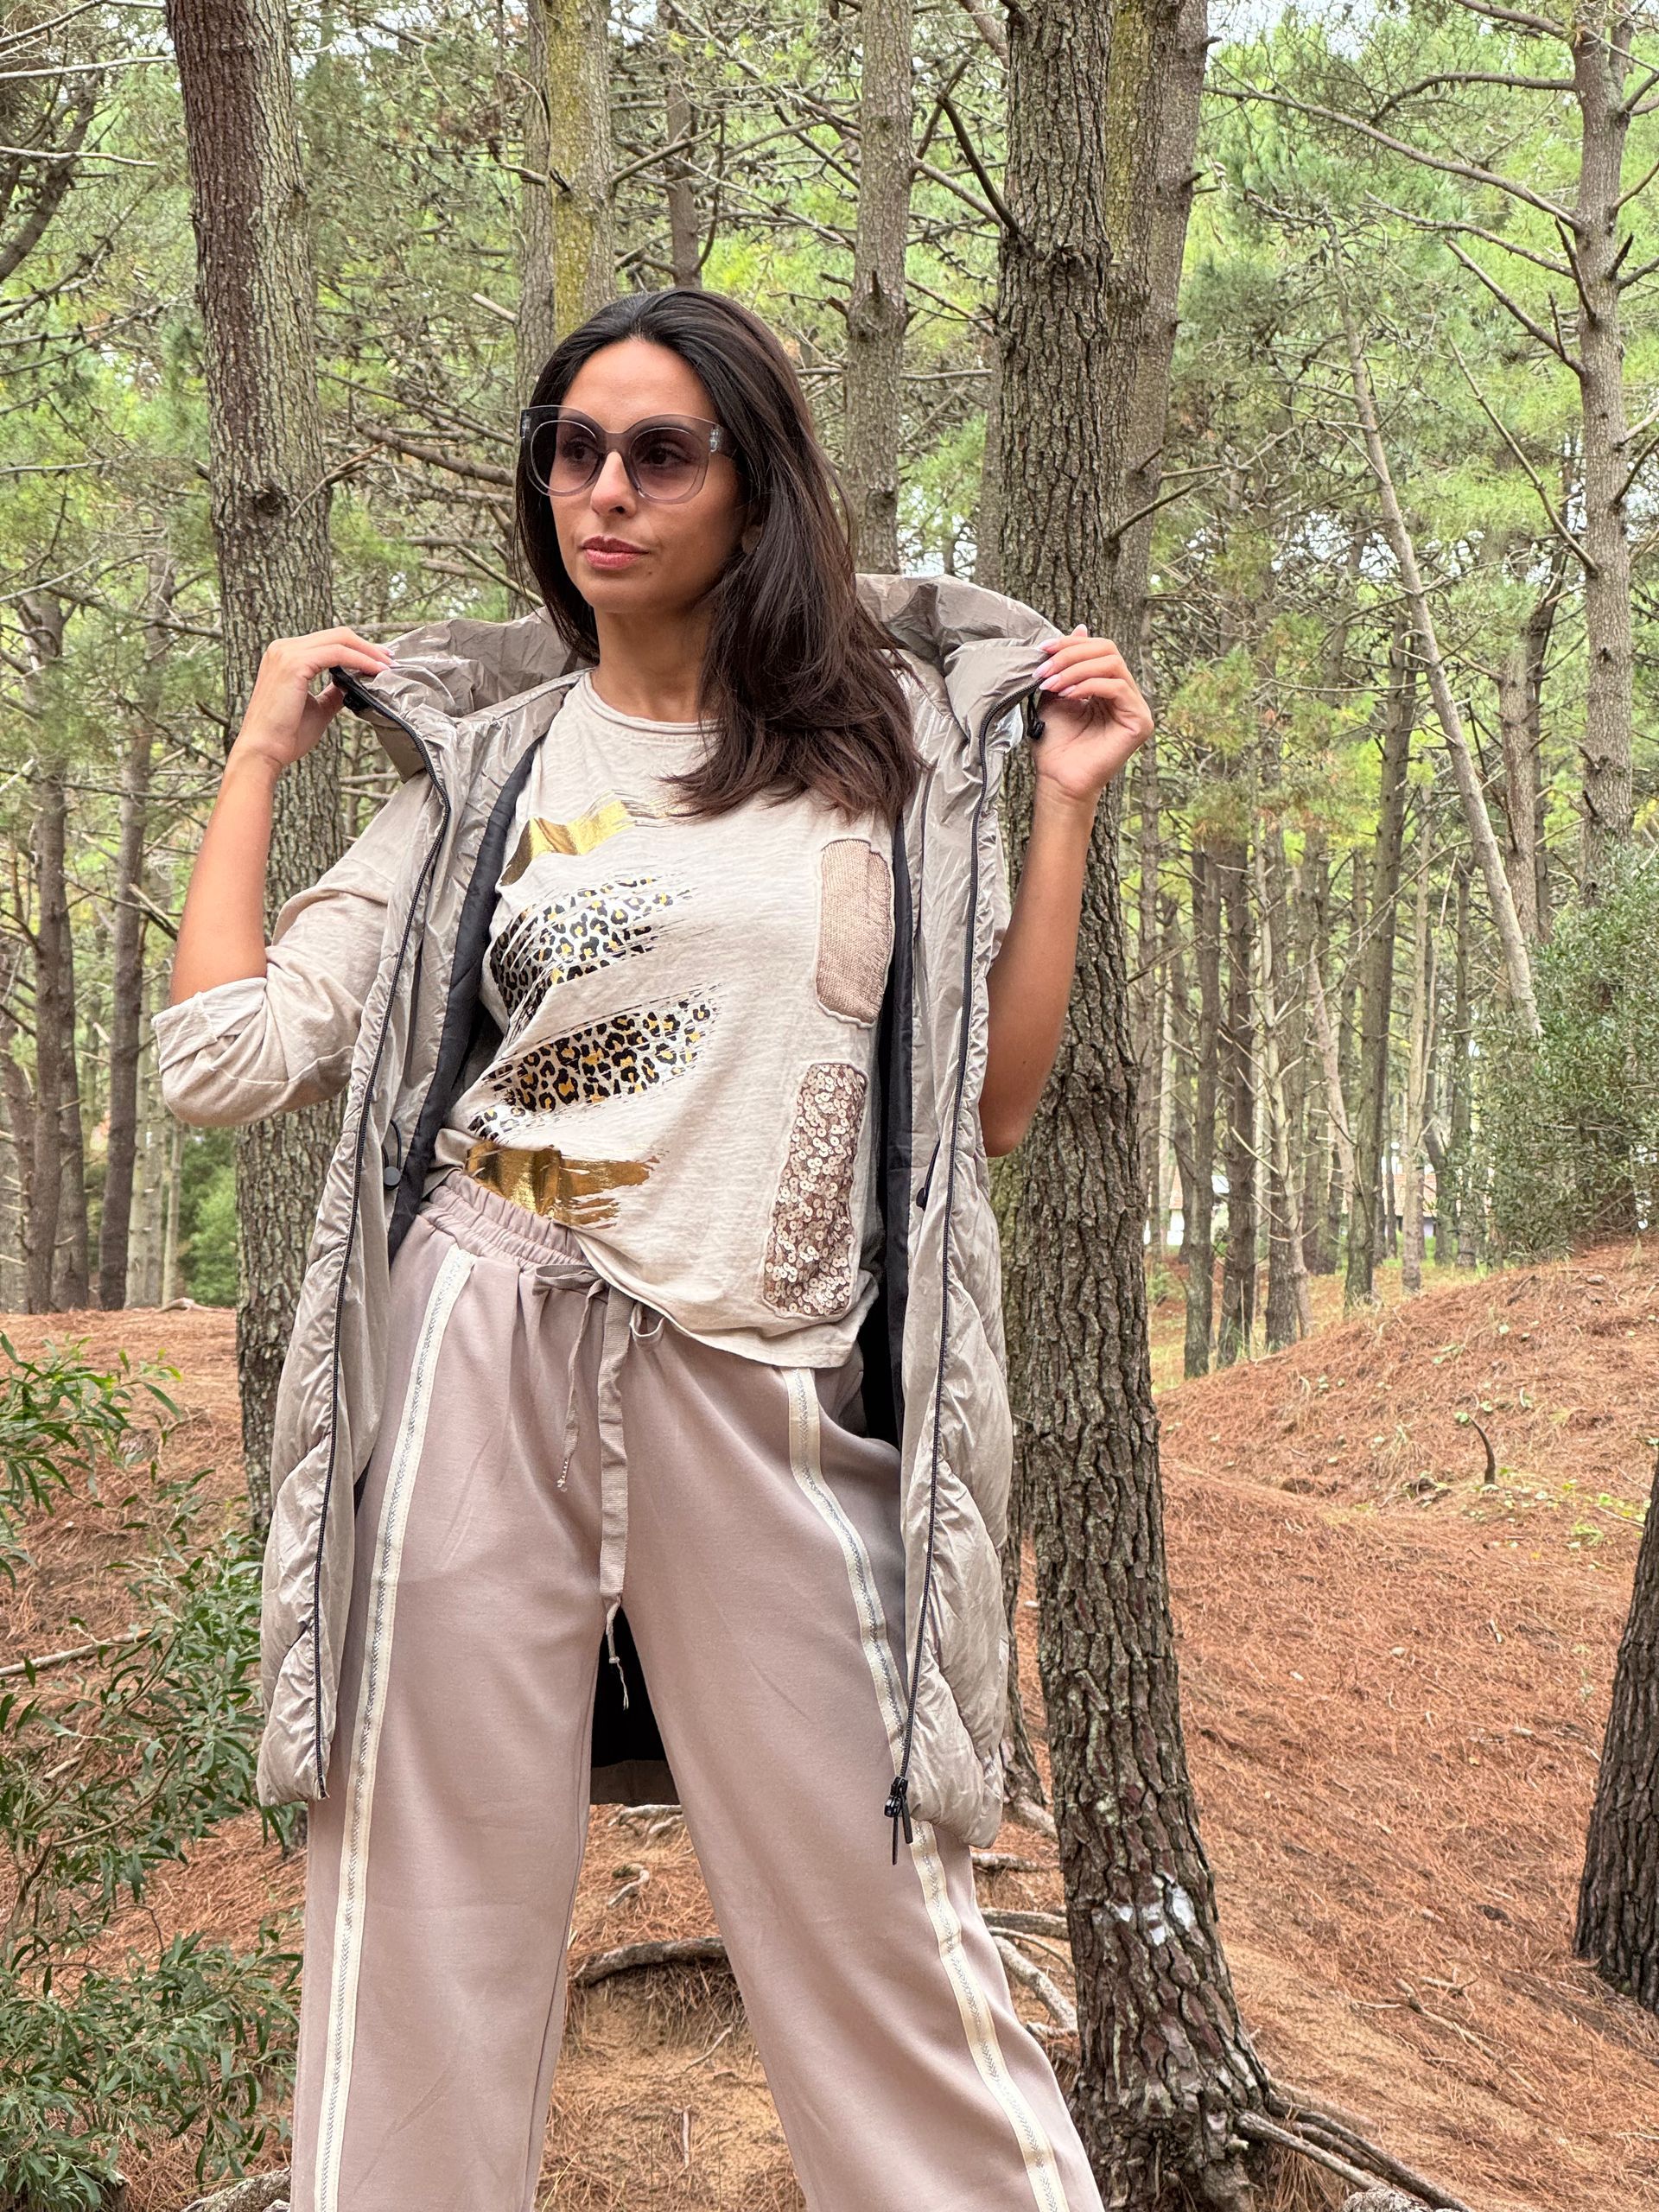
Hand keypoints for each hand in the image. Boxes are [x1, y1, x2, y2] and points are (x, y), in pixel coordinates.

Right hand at [230, 626, 393, 772]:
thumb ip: (333, 693)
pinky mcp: (294, 663)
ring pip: (339, 640)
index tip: (379, 660)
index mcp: (286, 656)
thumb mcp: (318, 708)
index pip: (329, 641)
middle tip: (390, 659)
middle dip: (367, 646)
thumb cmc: (285, 735)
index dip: (357, 648)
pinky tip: (374, 671)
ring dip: (367, 652)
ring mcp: (287, 653)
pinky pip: (337, 653)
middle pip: (336, 635)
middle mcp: (284, 648)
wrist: (264, 750)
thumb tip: (352, 686)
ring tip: (386, 666)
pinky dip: (359, 660)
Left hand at [1029, 626, 1153, 806]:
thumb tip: (1080, 627)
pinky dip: (1088, 685)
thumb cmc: (1056, 744)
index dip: (1071, 644)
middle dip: (1071, 655)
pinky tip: (1068, 695)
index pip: (1099, 649)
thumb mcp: (1056, 693)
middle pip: (1107, 651)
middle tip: (1044, 669)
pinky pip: (1117, 688)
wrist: (1057, 779)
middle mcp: (1125, 694)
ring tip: (1051, 684)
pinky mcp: (1139, 722)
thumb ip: (1066, 664)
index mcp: (1108, 686)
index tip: (1042, 650)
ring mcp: (1135, 708)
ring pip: (1112, 665)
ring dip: (1075, 669)